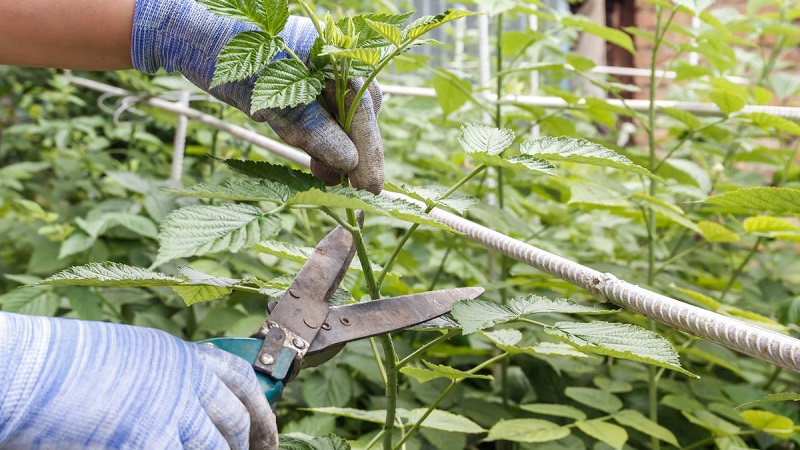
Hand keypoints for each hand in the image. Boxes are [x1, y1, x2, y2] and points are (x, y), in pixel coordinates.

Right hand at [0, 312, 276, 448]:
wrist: (33, 369)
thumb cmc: (68, 362)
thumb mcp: (130, 355)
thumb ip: (162, 376)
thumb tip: (181, 398)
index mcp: (179, 355)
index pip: (238, 378)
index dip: (259, 405)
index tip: (265, 425)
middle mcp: (184, 379)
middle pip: (234, 415)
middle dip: (247, 439)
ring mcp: (170, 411)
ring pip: (214, 444)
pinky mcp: (150, 439)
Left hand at [131, 0, 383, 192]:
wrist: (193, 38)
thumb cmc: (230, 59)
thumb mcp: (273, 101)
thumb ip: (314, 130)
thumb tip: (349, 162)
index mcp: (332, 55)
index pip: (362, 107)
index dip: (368, 149)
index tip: (370, 187)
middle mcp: (332, 62)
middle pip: (360, 112)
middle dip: (358, 150)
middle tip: (355, 191)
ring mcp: (318, 73)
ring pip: (343, 118)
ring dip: (340, 150)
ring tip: (332, 182)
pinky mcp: (302, 85)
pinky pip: (323, 117)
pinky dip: (322, 141)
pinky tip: (318, 165)